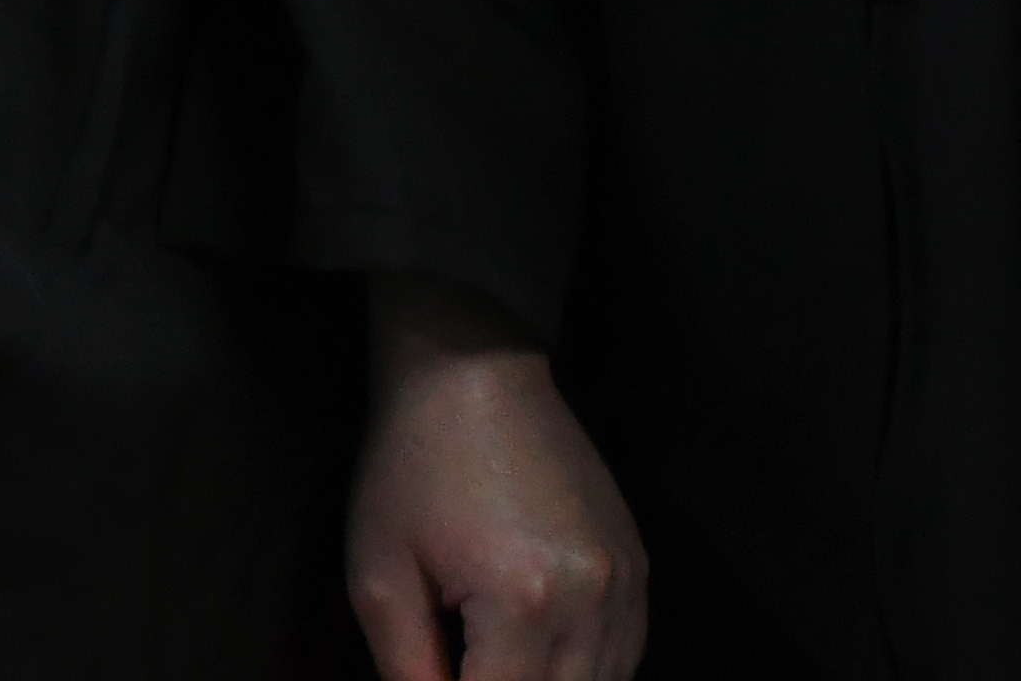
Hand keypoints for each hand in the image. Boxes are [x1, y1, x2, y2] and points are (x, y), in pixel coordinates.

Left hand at [344, 274, 645, 680]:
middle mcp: (593, 601)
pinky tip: (540, 660)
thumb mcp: (380, 574)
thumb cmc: (412, 465)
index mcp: (524, 603)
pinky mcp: (640, 567)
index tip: (435, 676)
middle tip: (461, 665)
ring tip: (493, 658)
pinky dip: (586, 674)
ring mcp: (628, 584)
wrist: (473, 370)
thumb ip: (407, 670)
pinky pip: (626, 657)